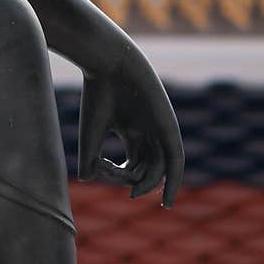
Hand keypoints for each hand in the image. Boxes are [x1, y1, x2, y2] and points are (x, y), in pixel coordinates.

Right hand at [77, 41, 183, 208]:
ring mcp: (160, 129)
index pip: (131, 163)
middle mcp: (148, 131)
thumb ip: (89, 157)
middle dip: (134, 182)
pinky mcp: (169, 127)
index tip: (100, 170)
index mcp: (131, 130)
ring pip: (160, 166)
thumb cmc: (97, 94)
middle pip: (146, 167)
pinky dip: (173, 180)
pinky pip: (175, 159)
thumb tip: (88, 180)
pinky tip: (167, 199)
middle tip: (124, 188)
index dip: (118, 175)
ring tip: (135, 192)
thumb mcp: (91, 133)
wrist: (110, 63)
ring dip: (149, 183)